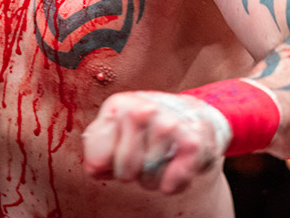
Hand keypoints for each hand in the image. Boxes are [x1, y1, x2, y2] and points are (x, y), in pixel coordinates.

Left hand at [81, 91, 231, 193]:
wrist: (189, 117)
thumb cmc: (143, 130)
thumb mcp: (113, 131)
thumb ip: (96, 148)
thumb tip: (97, 166)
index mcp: (118, 105)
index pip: (97, 160)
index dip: (105, 166)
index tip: (115, 152)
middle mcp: (144, 108)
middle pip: (125, 172)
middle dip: (131, 174)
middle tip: (141, 157)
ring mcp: (170, 124)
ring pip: (149, 177)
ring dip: (153, 178)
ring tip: (159, 158)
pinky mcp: (193, 143)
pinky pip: (172, 182)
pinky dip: (172, 184)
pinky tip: (174, 167)